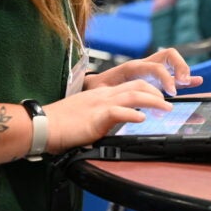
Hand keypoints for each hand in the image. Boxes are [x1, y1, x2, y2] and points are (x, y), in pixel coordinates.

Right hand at [42, 79, 173, 153]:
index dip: (149, 89)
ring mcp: (100, 104)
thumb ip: (102, 116)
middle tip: (169, 102)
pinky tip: (143, 119)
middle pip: (138, 85)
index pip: (131, 85)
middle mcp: (103, 94)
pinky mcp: (96, 117)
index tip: (161, 97)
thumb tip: (115, 125)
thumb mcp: (86, 114)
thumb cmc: (60, 124)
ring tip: (166, 108)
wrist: (42, 126)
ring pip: (134, 95)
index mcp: (101, 93)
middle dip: (157, 91)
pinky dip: (133, 114)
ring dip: (154, 100)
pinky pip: (119, 112)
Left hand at [86, 48, 201, 95]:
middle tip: (181, 83)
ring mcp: (152, 71)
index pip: (155, 67)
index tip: (170, 93)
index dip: (165, 78)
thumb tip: (104, 95)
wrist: (95, 87)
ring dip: (183, 70)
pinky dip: (186, 78)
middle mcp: (145, 66)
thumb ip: (104, 93)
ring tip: (189, 82)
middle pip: (168, 55)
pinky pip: (174, 74)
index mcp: (133, 67)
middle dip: (179, 67)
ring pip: (173, 62)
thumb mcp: (100, 91)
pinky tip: (197, 81)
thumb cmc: (97, 89)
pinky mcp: (156, 79)